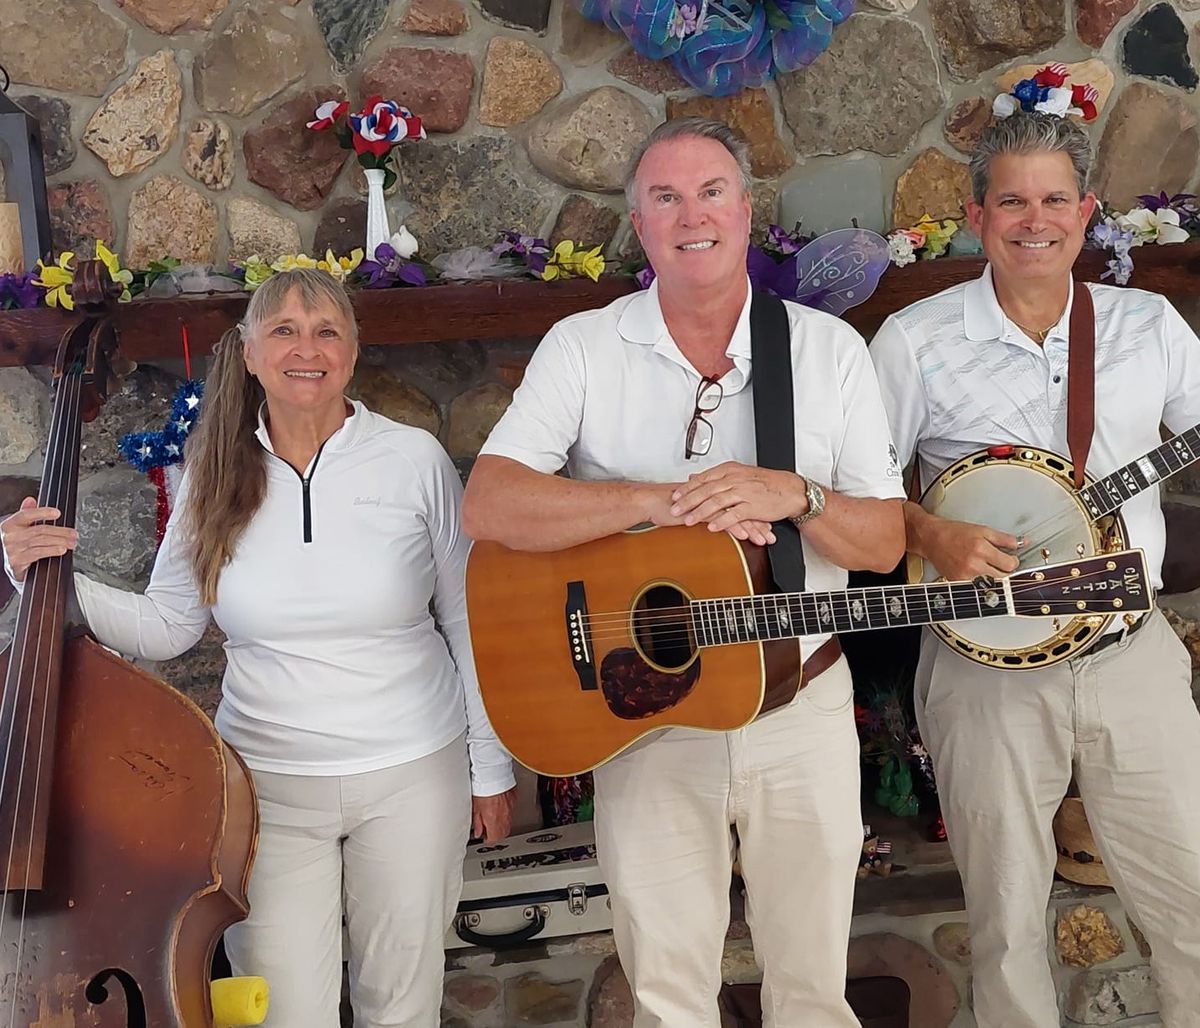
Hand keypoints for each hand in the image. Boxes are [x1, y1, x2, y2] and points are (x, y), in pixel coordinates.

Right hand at [0, 497, 77, 582]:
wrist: (10, 565)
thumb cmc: (17, 545)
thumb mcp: (20, 528)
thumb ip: (27, 513)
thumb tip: (30, 500)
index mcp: (10, 524)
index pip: (26, 514)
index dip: (42, 512)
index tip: (57, 513)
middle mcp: (9, 536)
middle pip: (39, 529)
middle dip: (60, 531)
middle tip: (74, 534)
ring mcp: (12, 549)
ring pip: (41, 541)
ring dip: (60, 541)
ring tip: (71, 542)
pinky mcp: (17, 561)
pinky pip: (38, 553)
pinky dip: (52, 550)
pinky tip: (61, 549)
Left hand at [472, 787, 516, 843]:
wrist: (493, 775)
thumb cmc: (483, 789)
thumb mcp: (475, 808)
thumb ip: (477, 823)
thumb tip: (478, 831)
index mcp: (494, 821)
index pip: (494, 838)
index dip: (488, 839)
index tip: (484, 837)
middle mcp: (504, 817)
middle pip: (503, 833)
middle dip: (496, 833)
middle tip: (488, 830)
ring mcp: (510, 809)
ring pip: (508, 823)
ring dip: (501, 824)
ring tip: (493, 819)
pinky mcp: (513, 800)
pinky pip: (511, 811)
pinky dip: (505, 812)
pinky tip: (499, 807)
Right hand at [637, 480, 774, 545]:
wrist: (652, 501)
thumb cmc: (670, 505)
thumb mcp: (694, 507)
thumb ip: (707, 509)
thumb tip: (717, 519)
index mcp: (716, 492)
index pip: (742, 502)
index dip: (756, 514)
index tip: (767, 525)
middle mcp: (716, 494)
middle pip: (745, 507)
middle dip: (760, 522)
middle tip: (771, 535)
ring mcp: (710, 501)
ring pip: (738, 514)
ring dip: (753, 528)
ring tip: (764, 539)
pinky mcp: (702, 510)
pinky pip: (723, 519)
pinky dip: (735, 528)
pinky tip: (745, 536)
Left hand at [670, 463, 804, 544]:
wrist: (789, 490)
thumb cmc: (764, 483)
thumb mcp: (738, 474)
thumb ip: (715, 477)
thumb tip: (693, 478)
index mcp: (730, 470)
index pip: (703, 478)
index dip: (687, 488)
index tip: (674, 496)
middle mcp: (735, 479)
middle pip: (706, 490)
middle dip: (688, 501)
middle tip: (674, 510)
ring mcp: (744, 492)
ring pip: (717, 501)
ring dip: (701, 512)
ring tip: (688, 520)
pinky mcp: (753, 506)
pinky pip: (734, 514)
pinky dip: (722, 521)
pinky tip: (712, 527)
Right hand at [918, 513, 1020, 580]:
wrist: (931, 538)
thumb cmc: (953, 533)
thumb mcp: (982, 530)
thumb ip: (1004, 538)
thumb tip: (1021, 543)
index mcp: (980, 549)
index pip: (1009, 564)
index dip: (1014, 561)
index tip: (1011, 558)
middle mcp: (973, 564)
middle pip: (1003, 578)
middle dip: (1006, 572)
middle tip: (1002, 564)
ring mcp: (964, 576)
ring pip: (991, 586)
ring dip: (995, 579)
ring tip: (989, 569)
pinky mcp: (958, 583)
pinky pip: (977, 589)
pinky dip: (981, 583)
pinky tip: (977, 573)